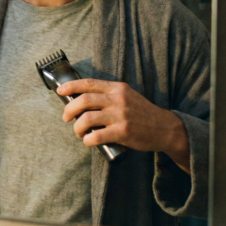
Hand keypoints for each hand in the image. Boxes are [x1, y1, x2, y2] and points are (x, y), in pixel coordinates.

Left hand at [57, 79, 190, 173]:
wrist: (165, 128)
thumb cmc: (142, 113)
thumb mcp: (127, 96)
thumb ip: (108, 94)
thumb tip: (82, 98)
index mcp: (117, 88)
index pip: (88, 83)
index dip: (70, 86)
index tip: (60, 91)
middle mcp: (118, 99)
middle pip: (83, 100)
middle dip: (69, 109)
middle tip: (66, 118)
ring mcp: (120, 115)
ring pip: (86, 119)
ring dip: (77, 128)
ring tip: (79, 132)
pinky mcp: (123, 132)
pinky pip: (96, 135)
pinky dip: (87, 140)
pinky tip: (88, 141)